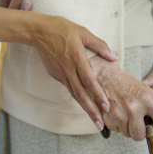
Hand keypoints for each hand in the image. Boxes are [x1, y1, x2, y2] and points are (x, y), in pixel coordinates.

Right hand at [31, 15, 118, 130]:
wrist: (38, 31)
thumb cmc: (61, 29)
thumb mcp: (83, 32)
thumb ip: (99, 45)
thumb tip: (114, 56)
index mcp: (76, 57)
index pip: (89, 81)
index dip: (98, 95)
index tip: (106, 107)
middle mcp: (68, 69)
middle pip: (81, 94)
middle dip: (91, 110)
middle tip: (100, 124)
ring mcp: (60, 73)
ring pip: (74, 94)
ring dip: (84, 107)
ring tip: (93, 119)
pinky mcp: (55, 75)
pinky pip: (68, 87)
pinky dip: (76, 97)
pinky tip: (83, 103)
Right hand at [89, 55, 152, 140]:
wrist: (107, 77)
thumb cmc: (128, 85)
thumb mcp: (148, 93)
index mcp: (146, 99)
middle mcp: (133, 107)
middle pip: (140, 136)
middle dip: (141, 132)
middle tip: (139, 122)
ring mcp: (118, 114)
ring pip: (127, 134)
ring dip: (128, 128)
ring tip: (126, 115)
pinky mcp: (107, 118)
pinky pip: (116, 130)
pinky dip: (118, 125)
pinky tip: (118, 113)